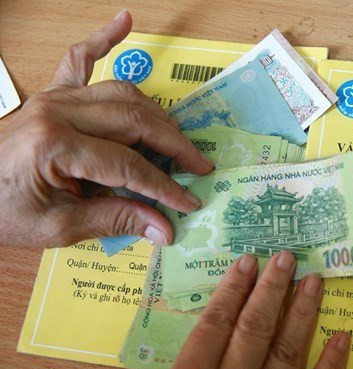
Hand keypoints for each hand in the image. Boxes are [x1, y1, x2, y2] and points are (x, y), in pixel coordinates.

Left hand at [0, 10, 212, 247]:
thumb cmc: (3, 213)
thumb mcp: (59, 228)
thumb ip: (115, 220)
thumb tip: (165, 227)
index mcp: (55, 146)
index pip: (128, 165)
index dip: (164, 186)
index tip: (190, 200)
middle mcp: (57, 112)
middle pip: (133, 120)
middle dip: (173, 144)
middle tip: (199, 165)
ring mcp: (53, 97)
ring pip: (122, 94)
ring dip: (156, 115)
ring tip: (178, 139)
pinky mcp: (50, 94)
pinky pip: (79, 60)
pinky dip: (103, 40)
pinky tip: (124, 21)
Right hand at [127, 252, 349, 368]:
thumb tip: (207, 334)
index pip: (216, 323)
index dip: (233, 288)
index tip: (248, 261)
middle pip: (255, 329)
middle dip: (272, 290)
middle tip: (287, 258)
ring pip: (288, 353)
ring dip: (303, 314)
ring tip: (314, 282)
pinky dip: (332, 366)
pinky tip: (343, 338)